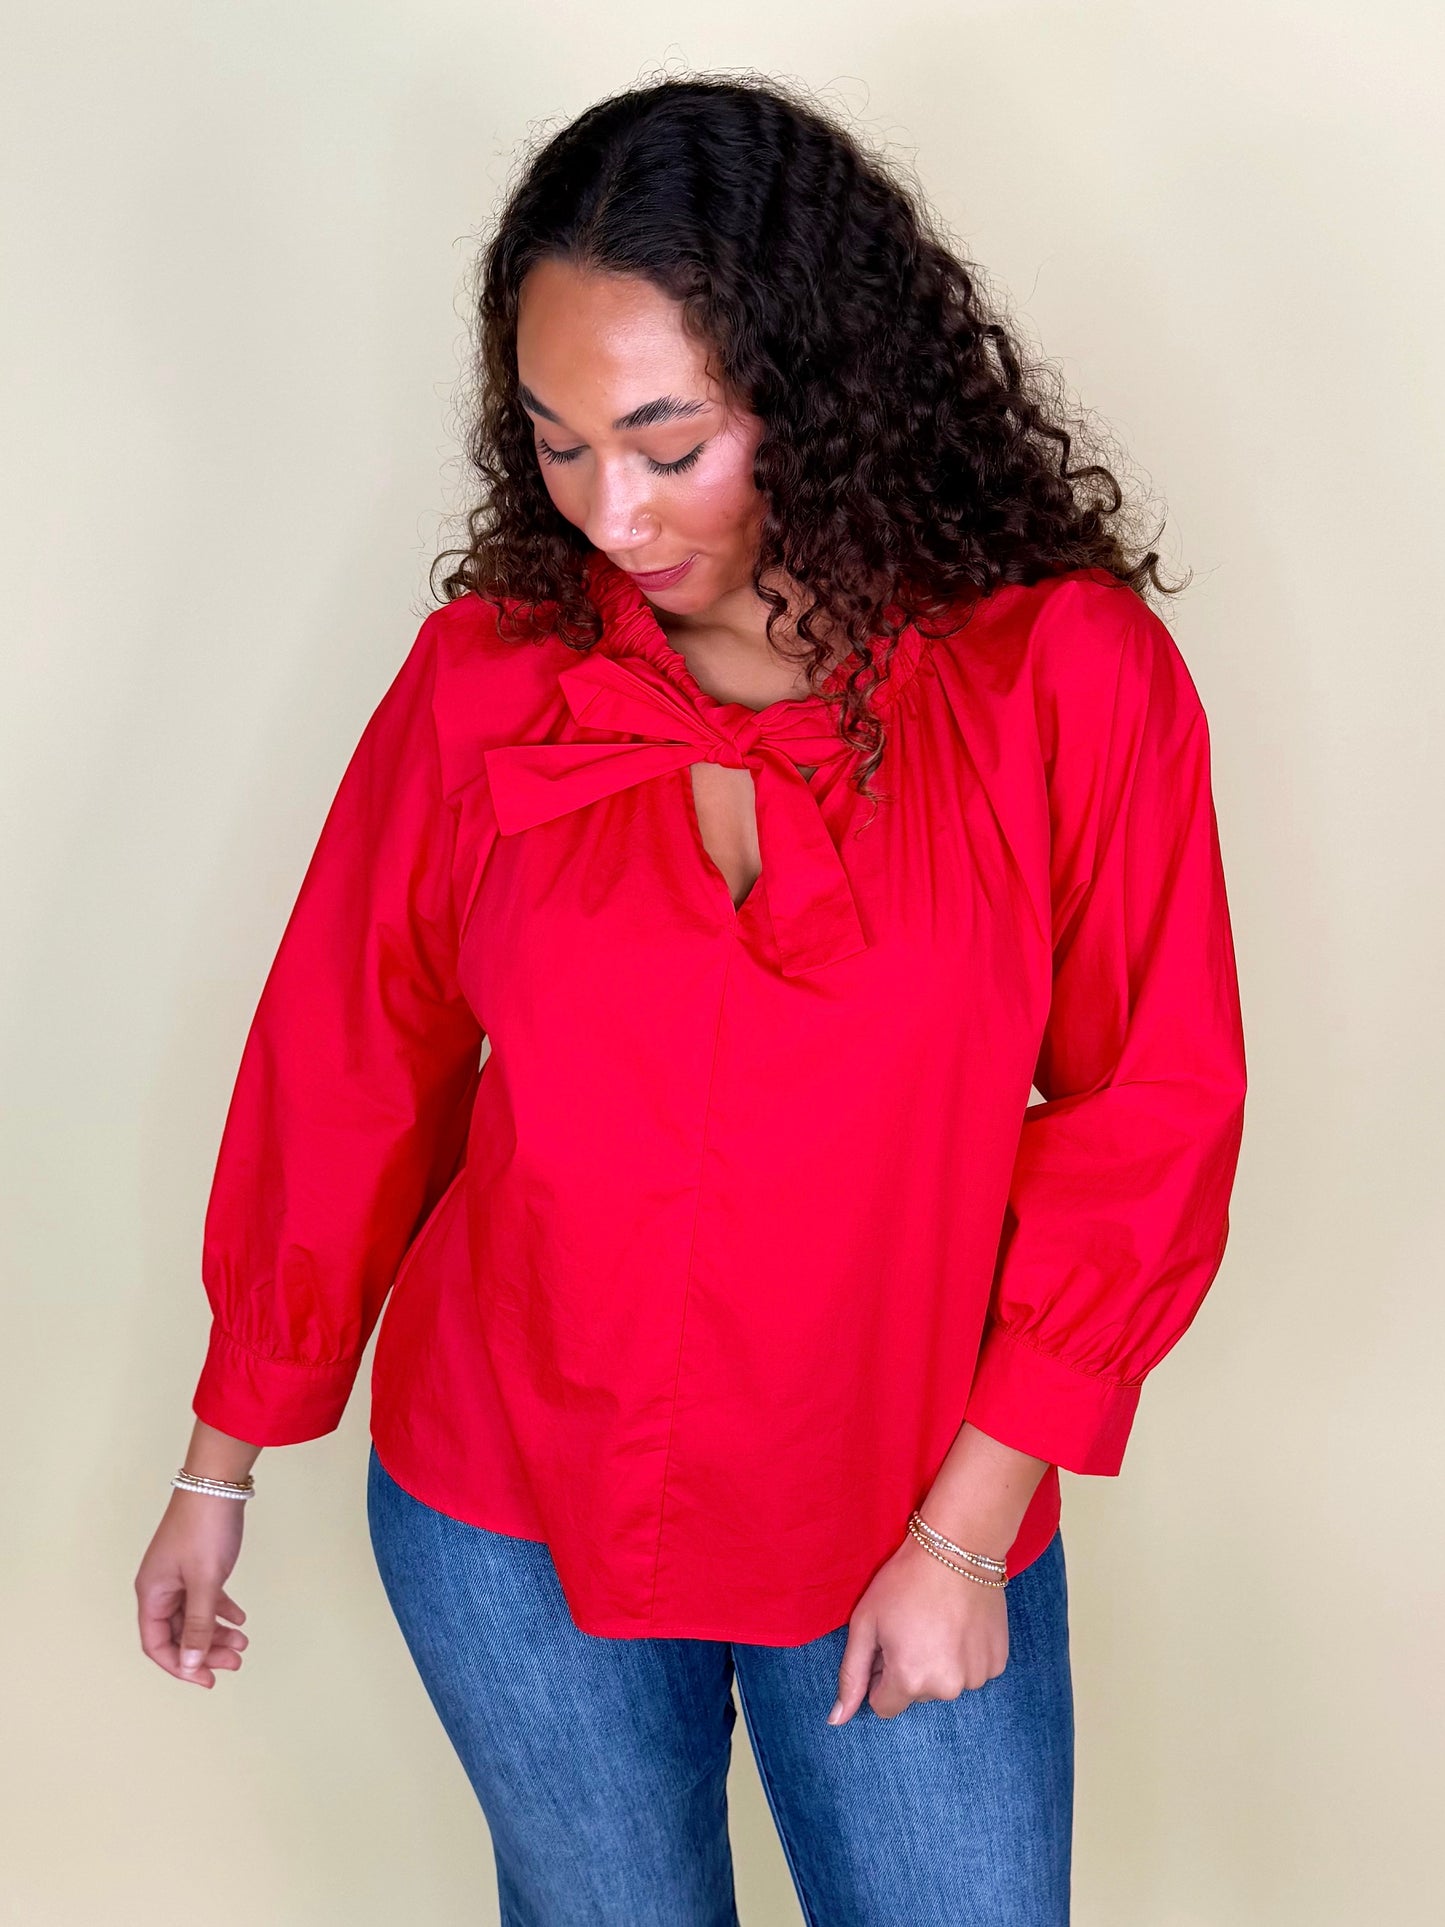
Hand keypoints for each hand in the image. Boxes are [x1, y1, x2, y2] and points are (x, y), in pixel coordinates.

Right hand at [134, 1488, 249, 1688]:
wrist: (217, 1483)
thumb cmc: (204, 1529)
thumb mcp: (204, 1582)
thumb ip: (198, 1625)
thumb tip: (189, 1664)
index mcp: (151, 1593)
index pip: (156, 1644)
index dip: (179, 1666)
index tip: (207, 1679)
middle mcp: (160, 1587)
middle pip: (177, 1633)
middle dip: (204, 1652)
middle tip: (234, 1663)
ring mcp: (178, 1575)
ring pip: (194, 1616)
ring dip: (216, 1633)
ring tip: (243, 1644)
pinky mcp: (195, 1564)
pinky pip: (204, 1597)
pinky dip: (221, 1610)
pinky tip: (240, 1618)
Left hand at [828, 1531, 1008, 1721]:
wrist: (958, 1548)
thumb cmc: (904, 1582)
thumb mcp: (865, 1623)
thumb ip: (851, 1675)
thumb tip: (836, 1721)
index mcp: (909, 1680)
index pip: (883, 1706)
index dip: (879, 1675)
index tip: (887, 1644)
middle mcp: (946, 1689)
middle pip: (916, 1694)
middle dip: (910, 1669)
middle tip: (913, 1626)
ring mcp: (976, 1677)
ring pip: (946, 1684)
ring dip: (939, 1663)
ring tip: (938, 1622)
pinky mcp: (997, 1663)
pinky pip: (971, 1671)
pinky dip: (964, 1655)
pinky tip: (960, 1624)